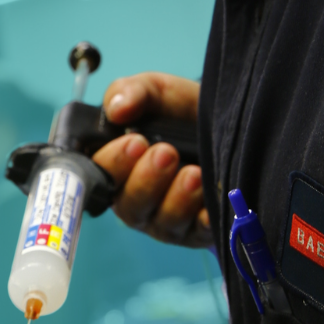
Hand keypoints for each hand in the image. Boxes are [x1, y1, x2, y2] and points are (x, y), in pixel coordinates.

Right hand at [95, 72, 209, 246]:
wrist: (224, 122)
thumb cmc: (178, 111)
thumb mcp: (155, 90)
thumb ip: (131, 91)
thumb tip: (116, 109)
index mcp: (115, 169)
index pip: (99, 175)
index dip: (113, 163)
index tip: (135, 142)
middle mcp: (136, 199)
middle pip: (129, 206)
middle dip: (146, 180)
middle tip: (166, 153)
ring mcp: (166, 219)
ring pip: (163, 222)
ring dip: (177, 199)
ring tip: (194, 173)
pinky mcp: (198, 231)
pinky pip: (199, 233)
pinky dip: (204, 220)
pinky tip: (210, 207)